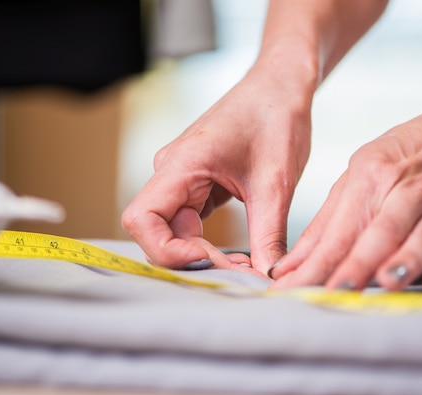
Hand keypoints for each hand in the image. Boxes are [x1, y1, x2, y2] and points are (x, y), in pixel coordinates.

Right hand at [122, 66, 312, 275]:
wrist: (281, 86)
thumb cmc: (277, 119)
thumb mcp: (276, 184)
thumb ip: (269, 236)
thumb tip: (269, 280)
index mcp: (182, 163)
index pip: (141, 219)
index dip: (165, 250)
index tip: (207, 260)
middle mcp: (172, 172)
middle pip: (157, 232)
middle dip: (192, 259)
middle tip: (240, 271)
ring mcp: (182, 178)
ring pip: (175, 231)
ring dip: (203, 254)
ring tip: (245, 264)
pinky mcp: (196, 184)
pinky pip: (190, 222)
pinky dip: (210, 243)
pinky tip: (242, 253)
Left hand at [269, 111, 421, 290]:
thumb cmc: (404, 157)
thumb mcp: (356, 176)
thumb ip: (323, 226)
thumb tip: (291, 266)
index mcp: (372, 177)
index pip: (340, 229)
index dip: (318, 262)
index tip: (296, 287)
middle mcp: (407, 191)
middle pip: (381, 233)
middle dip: (357, 265)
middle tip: (335, 293)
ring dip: (404, 263)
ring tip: (386, 284)